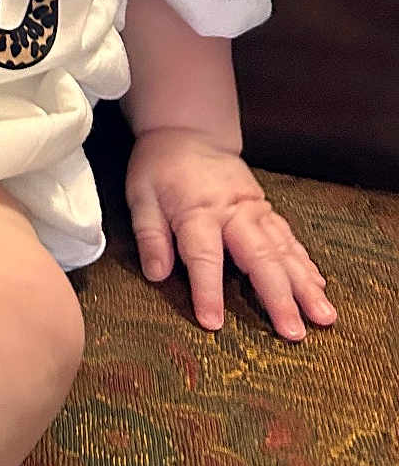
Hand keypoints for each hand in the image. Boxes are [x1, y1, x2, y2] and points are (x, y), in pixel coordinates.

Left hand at [125, 127, 335, 339]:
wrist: (187, 132)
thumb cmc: (159, 167)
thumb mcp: (141, 196)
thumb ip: (150, 235)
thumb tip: (156, 274)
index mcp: (196, 211)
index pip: (204, 257)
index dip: (208, 291)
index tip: (213, 323)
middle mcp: (232, 212)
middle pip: (259, 258)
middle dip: (278, 297)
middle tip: (294, 333)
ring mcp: (254, 210)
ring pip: (284, 250)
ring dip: (305, 285)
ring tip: (324, 317)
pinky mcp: (265, 208)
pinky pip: (289, 237)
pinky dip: (305, 263)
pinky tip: (319, 287)